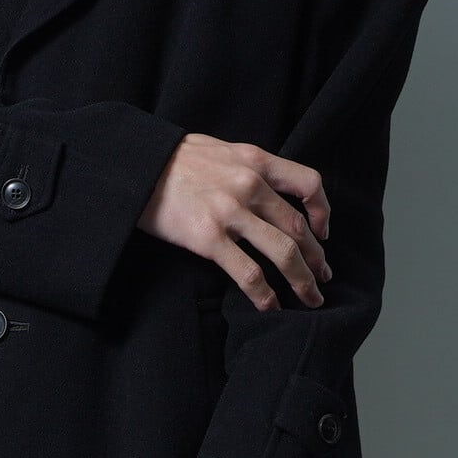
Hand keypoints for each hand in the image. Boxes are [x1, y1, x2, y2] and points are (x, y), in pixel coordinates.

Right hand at [139, 134, 331, 310]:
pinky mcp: (209, 238)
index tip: (322, 232)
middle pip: (298, 228)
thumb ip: (248, 169)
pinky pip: (249, 273)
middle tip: (323, 278)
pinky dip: (265, 295)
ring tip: (310, 299)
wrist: (135, 167)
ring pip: (283, 252)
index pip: (309, 183)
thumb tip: (268, 193)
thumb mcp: (220, 151)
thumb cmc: (174, 161)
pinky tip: (270, 306)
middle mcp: (250, 185)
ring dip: (302, 281)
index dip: (323, 211)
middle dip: (316, 259)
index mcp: (255, 160)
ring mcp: (230, 212)